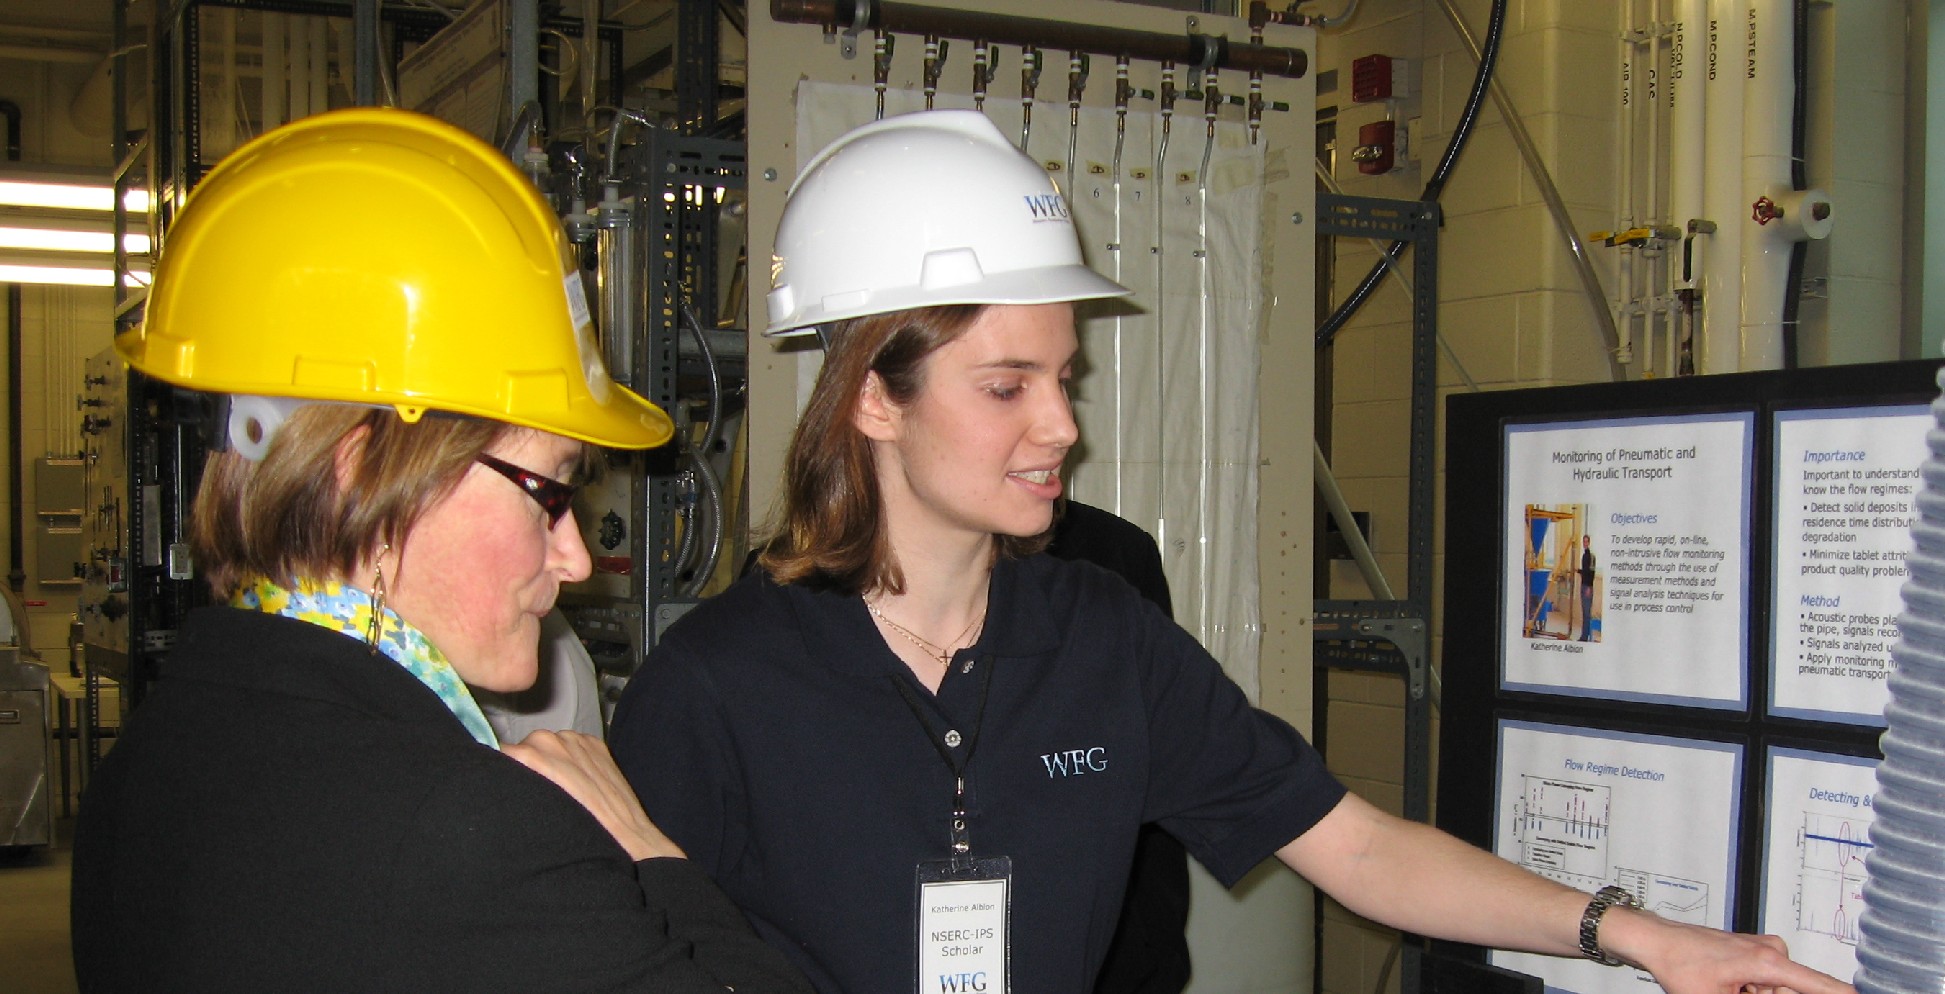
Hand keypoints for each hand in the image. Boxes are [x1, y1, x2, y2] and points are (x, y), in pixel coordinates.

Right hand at [501, 729, 686, 861]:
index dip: (504, 767)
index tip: (507, 780)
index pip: (503, 751)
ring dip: (551, 758)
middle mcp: (550, 739)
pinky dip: (573, 757)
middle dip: (528, 763)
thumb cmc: (574, 827)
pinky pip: (574, 745)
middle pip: (527, 745)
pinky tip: (579, 780)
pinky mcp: (595, 742)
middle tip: (537, 788)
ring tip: (560, 786)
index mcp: (528, 754)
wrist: (621, 831)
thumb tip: (501, 776)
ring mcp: (575, 739)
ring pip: (552, 744)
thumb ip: (516, 785)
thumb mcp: (531, 808)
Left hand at [1603, 909, 1855, 993]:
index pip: (1821, 985)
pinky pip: (1768, 982)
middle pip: (1792, 992)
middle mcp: (1772, 950)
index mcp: (1767, 960)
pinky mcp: (1757, 952)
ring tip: (1726, 987)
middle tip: (1735, 989)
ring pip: (1778, 990)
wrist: (1658, 941)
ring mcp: (1766, 949)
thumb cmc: (1680, 964)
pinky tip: (1730, 986)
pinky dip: (1754, 989)